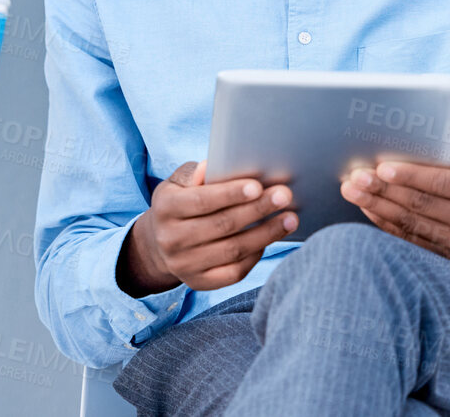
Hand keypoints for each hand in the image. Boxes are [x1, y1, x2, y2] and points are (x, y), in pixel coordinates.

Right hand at [119, 161, 297, 295]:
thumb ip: (193, 174)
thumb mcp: (176, 183)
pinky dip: (255, 256)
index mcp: (165, 209)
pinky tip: (270, 240)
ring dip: (266, 234)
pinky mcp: (199, 283)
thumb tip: (210, 167)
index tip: (258, 186)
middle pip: (222, 225)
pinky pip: (234, 272)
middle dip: (257, 209)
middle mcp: (171, 239)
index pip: (202, 201)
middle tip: (285, 196)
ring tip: (290, 219)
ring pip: (233, 250)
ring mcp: (184, 265)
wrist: (159, 244)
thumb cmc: (178, 204)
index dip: (231, 194)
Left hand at [340, 140, 449, 284]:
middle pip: (422, 205)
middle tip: (356, 177)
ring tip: (351, 191)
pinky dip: (384, 223)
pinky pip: (409, 239)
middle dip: (385, 190)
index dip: (411, 176)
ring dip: (377, 206)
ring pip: (411, 224)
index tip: (382, 168)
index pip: (443, 183)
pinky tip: (366, 208)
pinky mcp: (445, 259)